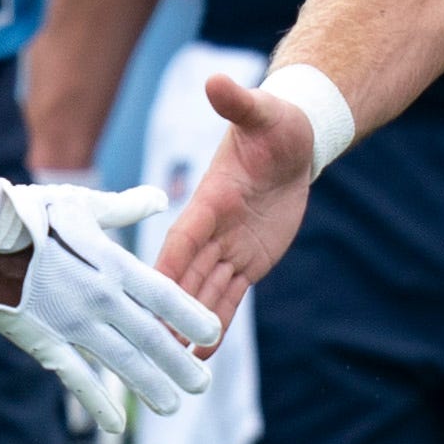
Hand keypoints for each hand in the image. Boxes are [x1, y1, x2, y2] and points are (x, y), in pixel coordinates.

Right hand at [0, 180, 221, 433]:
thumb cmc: (25, 214)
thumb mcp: (80, 204)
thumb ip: (122, 208)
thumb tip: (157, 197)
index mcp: (109, 262)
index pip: (162, 294)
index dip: (190, 315)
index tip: (214, 333)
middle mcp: (98, 297)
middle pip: (149, 336)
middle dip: (178, 363)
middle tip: (204, 385)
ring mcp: (71, 323)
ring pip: (120, 361)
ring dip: (149, 384)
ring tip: (174, 406)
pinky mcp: (43, 341)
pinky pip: (76, 377)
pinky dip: (98, 402)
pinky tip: (117, 425)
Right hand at [152, 67, 327, 329]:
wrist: (293, 142)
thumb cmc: (276, 124)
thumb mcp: (263, 113)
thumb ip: (240, 103)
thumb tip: (218, 81)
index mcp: (210, 199)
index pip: (184, 236)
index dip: (170, 263)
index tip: (150, 290)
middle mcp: (212, 229)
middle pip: (186, 275)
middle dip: (169, 309)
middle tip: (149, 344)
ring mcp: (228, 248)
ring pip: (204, 293)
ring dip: (188, 325)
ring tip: (169, 362)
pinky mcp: (246, 261)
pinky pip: (229, 297)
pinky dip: (216, 323)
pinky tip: (201, 353)